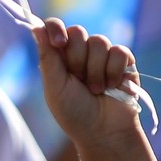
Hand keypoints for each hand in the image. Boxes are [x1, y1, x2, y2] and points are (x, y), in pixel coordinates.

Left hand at [35, 21, 144, 152]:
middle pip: (78, 32)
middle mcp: (80, 53)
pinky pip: (119, 51)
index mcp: (59, 57)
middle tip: (79, 81)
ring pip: (100, 41)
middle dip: (77, 59)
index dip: (56, 28)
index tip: (59, 43)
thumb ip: (48, 57)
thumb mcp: (55, 87)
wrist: (104, 132)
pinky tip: (113, 86)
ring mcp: (102, 56)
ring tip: (96, 90)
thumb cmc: (75, 114)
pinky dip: (114, 71)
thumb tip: (36, 27)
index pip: (54, 27)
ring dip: (96, 70)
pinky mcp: (124, 62)